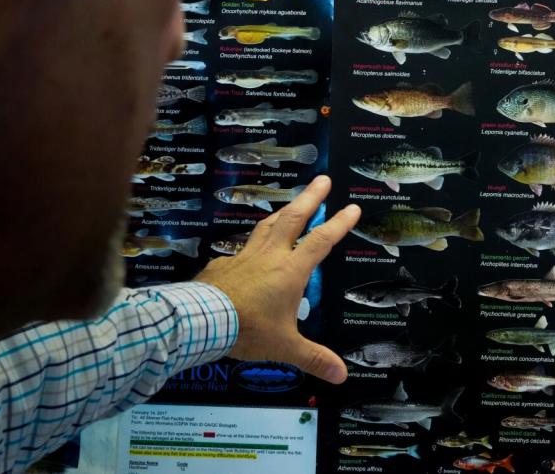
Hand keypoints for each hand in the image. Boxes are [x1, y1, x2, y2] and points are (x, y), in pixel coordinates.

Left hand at [194, 176, 359, 383]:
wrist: (203, 322)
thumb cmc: (248, 330)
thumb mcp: (285, 347)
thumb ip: (313, 358)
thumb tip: (340, 374)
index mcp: (290, 271)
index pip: (321, 241)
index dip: (339, 223)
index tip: (352, 206)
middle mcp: (270, 256)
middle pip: (293, 218)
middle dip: (310, 197)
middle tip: (322, 179)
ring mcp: (244, 256)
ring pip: (267, 225)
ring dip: (282, 212)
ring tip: (291, 203)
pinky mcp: (223, 264)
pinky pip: (240, 250)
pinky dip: (250, 245)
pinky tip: (248, 250)